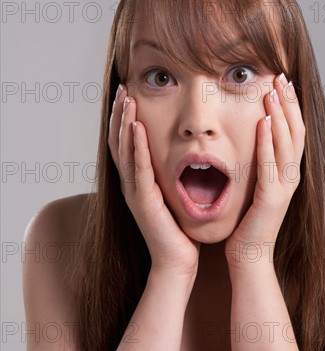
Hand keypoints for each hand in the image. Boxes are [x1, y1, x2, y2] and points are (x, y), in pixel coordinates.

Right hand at [108, 86, 199, 279]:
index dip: (122, 118)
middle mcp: (130, 184)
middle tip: (122, 89)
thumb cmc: (178, 229)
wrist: (177, 262)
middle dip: (119, 114)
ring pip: (124, 150)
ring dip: (124, 123)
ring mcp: (134, 192)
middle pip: (118, 141)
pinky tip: (137, 126)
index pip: (124, 143)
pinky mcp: (143, 201)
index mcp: (136, 181)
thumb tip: (180, 154)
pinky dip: (137, 146)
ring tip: (126, 99)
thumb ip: (169, 174)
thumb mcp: (172, 194)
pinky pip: (138, 168)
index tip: (127, 94)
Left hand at [225, 74, 305, 268]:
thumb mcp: (257, 186)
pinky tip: (262, 123)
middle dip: (288, 103)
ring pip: (286, 144)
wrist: (249, 256)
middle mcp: (291, 177)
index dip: (290, 106)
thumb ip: (260, 163)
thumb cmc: (249, 221)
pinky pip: (270, 165)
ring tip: (272, 92)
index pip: (294, 131)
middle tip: (281, 77)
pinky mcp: (271, 199)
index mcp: (288, 172)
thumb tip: (254, 136)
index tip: (282, 82)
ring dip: (279, 116)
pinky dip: (267, 142)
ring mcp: (283, 188)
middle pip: (295, 132)